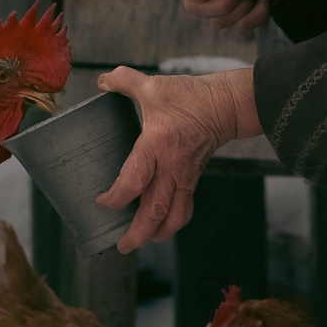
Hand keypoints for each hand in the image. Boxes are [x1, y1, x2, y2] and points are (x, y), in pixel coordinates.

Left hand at [96, 67, 261, 252]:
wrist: (225, 105)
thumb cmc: (188, 96)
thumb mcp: (153, 85)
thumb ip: (124, 81)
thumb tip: (102, 81)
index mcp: (156, 144)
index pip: (134, 181)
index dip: (116, 197)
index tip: (102, 201)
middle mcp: (171, 167)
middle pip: (154, 211)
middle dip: (138, 233)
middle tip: (122, 246)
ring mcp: (185, 177)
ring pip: (173, 216)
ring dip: (157, 234)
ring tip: (141, 242)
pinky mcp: (193, 180)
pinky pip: (183, 209)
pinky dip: (171, 223)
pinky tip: (160, 227)